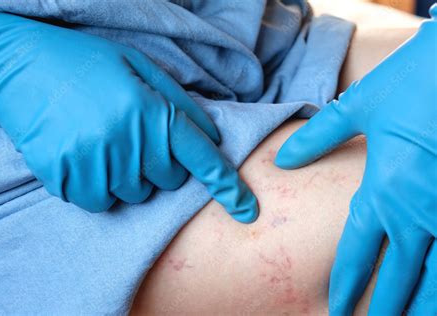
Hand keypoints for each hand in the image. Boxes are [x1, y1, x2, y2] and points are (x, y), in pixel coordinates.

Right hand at [0, 6, 257, 222]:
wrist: (20, 67)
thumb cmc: (86, 64)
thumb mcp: (139, 68)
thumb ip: (178, 102)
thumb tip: (210, 135)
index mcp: (152, 112)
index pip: (201, 158)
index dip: (228, 186)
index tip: (247, 210)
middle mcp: (130, 141)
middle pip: (167, 181)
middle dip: (158, 165)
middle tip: (132, 137)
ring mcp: (97, 162)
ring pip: (132, 194)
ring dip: (125, 176)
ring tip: (102, 143)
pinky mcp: (67, 177)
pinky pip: (98, 202)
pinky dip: (96, 187)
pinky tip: (84, 158)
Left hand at [275, 5, 436, 314]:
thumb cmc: (412, 81)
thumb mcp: (358, 107)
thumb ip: (317, 137)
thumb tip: (282, 159)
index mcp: (383, 191)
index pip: (358, 252)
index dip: (346, 285)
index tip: (337, 310)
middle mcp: (419, 211)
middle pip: (401, 276)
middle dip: (386, 307)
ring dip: (426, 303)